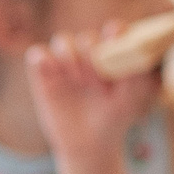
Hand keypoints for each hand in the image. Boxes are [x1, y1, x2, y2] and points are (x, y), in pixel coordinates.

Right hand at [25, 30, 159, 163]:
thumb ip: (137, 75)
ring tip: (77, 81)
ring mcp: (64, 63)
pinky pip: (37, 54)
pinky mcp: (43, 73)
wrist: (88, 143)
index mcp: (112, 55)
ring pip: (62, 41)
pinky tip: (53, 75)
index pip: (113, 31)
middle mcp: (88, 54)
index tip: (114, 36)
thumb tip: (134, 53)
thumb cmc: (113, 117)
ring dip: (70, 56)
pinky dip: (43, 59)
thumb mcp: (131, 99)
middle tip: (96, 79)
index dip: (114, 31)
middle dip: (91, 54)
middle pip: (87, 38)